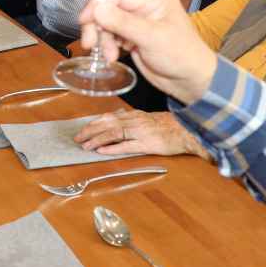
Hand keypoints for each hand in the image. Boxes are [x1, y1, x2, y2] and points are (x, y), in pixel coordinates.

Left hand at [75, 109, 203, 156]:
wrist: (187, 130)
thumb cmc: (169, 127)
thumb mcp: (148, 119)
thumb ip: (132, 120)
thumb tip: (116, 119)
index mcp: (134, 115)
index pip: (109, 117)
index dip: (94, 123)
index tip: (83, 129)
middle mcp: (135, 121)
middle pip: (107, 123)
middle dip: (90, 130)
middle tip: (77, 138)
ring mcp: (141, 131)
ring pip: (113, 132)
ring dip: (97, 139)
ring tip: (85, 145)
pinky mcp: (147, 143)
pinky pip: (126, 145)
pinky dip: (112, 148)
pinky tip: (102, 151)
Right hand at [79, 0, 216, 105]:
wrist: (189, 81)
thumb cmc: (179, 55)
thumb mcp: (151, 37)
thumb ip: (123, 22)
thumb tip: (96, 8)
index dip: (98, 5)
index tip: (84, 21)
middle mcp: (143, 5)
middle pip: (108, 7)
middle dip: (97, 24)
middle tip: (90, 43)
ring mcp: (136, 20)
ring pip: (106, 22)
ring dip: (102, 39)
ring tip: (109, 56)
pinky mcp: (130, 35)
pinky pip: (110, 34)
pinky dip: (107, 45)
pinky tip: (112, 56)